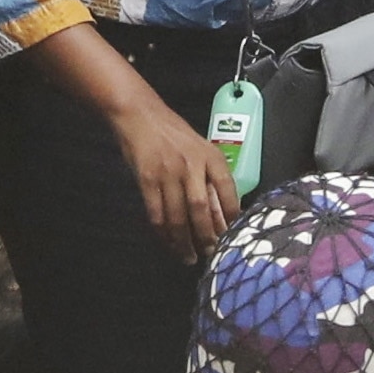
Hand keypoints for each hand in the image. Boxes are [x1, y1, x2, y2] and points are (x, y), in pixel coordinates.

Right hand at [112, 84, 242, 257]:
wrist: (140, 115)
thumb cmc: (174, 134)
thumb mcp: (200, 149)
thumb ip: (210, 179)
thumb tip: (223, 215)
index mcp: (210, 156)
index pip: (228, 191)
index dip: (231, 217)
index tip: (233, 237)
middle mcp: (192, 165)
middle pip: (201, 209)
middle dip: (206, 237)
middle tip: (210, 255)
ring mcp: (168, 173)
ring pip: (178, 216)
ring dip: (184, 242)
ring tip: (189, 257)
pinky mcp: (146, 180)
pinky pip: (157, 214)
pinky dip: (163, 233)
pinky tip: (168, 244)